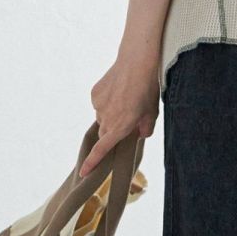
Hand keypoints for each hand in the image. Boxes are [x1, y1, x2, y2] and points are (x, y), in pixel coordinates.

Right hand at [79, 53, 159, 178]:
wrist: (137, 62)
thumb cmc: (148, 89)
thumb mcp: (152, 113)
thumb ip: (145, 129)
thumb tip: (140, 135)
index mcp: (121, 127)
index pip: (102, 149)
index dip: (93, 163)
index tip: (83, 173)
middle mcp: (106, 118)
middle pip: (105, 134)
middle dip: (112, 133)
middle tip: (127, 121)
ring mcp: (98, 105)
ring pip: (102, 118)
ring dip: (111, 115)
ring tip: (125, 100)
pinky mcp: (95, 94)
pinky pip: (99, 104)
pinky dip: (107, 102)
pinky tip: (118, 91)